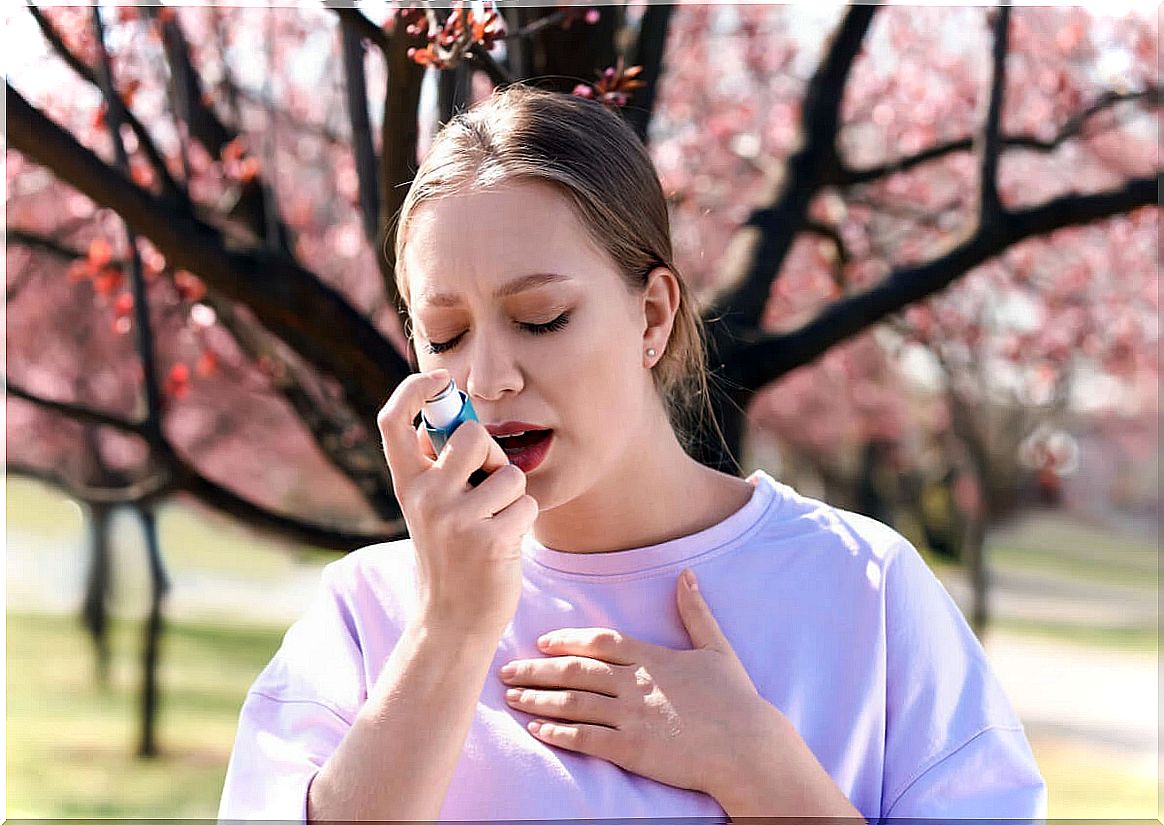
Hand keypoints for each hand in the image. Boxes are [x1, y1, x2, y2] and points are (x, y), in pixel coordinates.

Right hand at [377, 369, 537, 638]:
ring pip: (511, 473)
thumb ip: (440, 465)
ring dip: (514, 494)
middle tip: (489, 483)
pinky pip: (526, 504)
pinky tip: (505, 543)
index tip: (440, 379)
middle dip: (495, 454)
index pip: (393, 421)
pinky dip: (524, 519)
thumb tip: (457, 411)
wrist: (452, 620)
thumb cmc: (452, 554)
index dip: (414, 389)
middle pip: (473, 435)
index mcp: (407, 483)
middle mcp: (424, 497)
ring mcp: (455, 520)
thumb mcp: (432, 507)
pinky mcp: (488, 540)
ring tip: (496, 522)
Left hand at [497, 568, 776, 797]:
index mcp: (652, 657)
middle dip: (536, 669)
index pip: (599, 641)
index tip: (542, 642)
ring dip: (537, 699)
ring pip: (573, 703)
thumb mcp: (716, 648)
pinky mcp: (632, 749)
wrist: (748, 748)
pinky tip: (537, 729)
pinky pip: (586, 738)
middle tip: (507, 670)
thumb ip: (695, 611)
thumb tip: (687, 574)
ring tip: (511, 697)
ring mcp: (632, 716)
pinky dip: (557, 732)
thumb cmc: (735, 699)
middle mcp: (636, 683)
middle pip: (575, 671)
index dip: (567, 640)